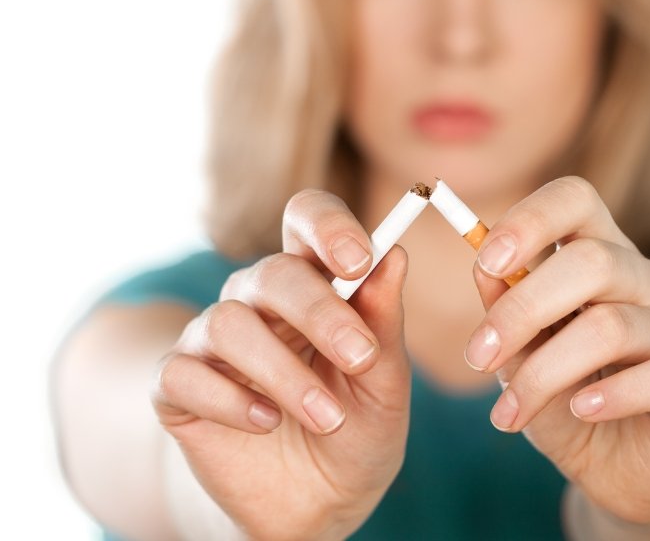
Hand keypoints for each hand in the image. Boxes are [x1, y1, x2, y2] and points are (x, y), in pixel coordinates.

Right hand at [151, 190, 411, 540]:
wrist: (317, 504)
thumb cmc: (357, 431)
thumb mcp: (385, 383)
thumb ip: (384, 322)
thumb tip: (394, 254)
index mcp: (314, 285)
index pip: (306, 221)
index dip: (328, 226)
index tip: (360, 259)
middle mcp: (259, 301)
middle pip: (271, 272)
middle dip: (319, 312)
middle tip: (360, 356)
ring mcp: (213, 341)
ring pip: (230, 324)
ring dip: (284, 373)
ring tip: (327, 418)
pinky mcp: (178, 387)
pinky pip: (184, 374)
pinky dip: (229, 400)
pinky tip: (265, 423)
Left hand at [467, 176, 649, 523]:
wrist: (626, 468)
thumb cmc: (569, 399)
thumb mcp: (524, 357)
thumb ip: (507, 311)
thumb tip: (484, 268)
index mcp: (603, 257)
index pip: (575, 200)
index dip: (530, 220)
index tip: (487, 263)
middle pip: (592, 262)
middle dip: (522, 310)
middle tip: (478, 357)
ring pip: (612, 327)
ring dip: (545, 372)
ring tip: (510, 411)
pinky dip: (612, 395)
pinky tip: (580, 411)